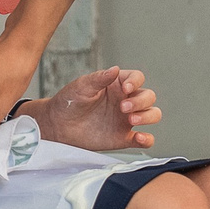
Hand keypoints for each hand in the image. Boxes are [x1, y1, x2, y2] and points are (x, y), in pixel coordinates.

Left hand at [36, 66, 161, 152]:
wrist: (57, 126)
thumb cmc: (68, 102)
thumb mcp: (82, 86)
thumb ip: (99, 78)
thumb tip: (115, 69)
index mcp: (117, 85)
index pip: (137, 78)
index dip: (136, 82)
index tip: (126, 88)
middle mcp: (126, 101)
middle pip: (148, 97)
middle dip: (140, 101)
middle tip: (123, 108)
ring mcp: (126, 119)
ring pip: (152, 114)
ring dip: (147, 116)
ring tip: (131, 120)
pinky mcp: (124, 138)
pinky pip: (145, 139)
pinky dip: (147, 139)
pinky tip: (139, 137)